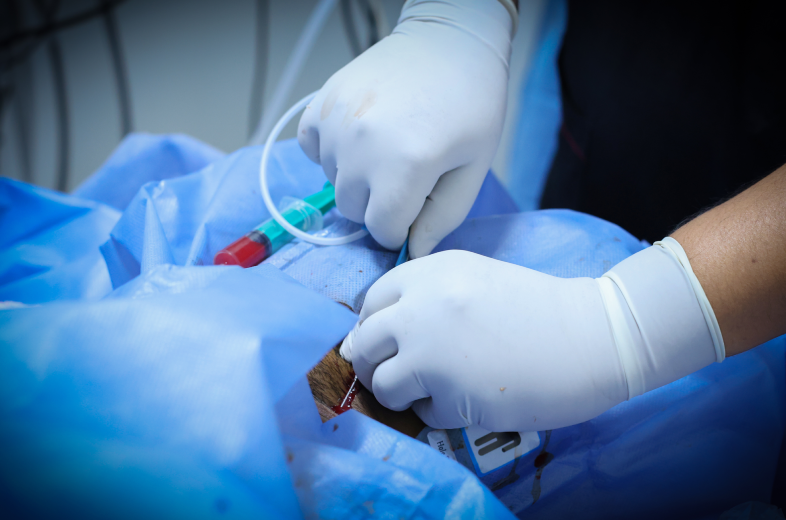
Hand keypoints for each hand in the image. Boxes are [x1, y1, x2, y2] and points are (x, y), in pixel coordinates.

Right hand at [298, 0, 514, 257]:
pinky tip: (359, 136)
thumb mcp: (472, 168)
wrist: (449, 40)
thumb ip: (441, 218)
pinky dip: (329, 151)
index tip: (417, 205)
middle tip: (405, 174)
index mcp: (405, 166)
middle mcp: (361, 147)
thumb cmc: (472, 104)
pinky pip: (311, 150)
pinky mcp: (320, 105)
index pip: (382, 230)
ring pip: (332, 182)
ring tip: (387, 146)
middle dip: (379, 204)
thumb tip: (411, 253)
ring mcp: (336, 124)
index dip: (402, 226)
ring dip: (356, 177)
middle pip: (353, 210)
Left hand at [344, 245, 719, 431]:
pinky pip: (422, 413)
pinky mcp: (450, 394)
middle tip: (402, 374)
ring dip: (401, 393)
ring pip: (382, 383)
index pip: (371, 302)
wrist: (592, 334)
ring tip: (434, 391)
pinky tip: (469, 400)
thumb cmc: (538, 307)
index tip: (387, 343)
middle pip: (364, 344)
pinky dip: (438, 413)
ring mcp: (432, 352)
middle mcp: (420, 308)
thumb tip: (376, 333)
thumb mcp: (475, 280)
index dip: (374, 327)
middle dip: (377, 363)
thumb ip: (426, 297)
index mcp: (430, 272)